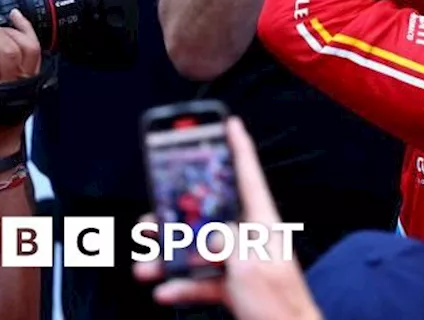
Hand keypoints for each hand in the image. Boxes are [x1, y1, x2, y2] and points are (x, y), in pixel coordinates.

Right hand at [134, 117, 320, 319]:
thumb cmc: (279, 306)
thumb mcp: (248, 266)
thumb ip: (223, 241)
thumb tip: (203, 233)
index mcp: (263, 224)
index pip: (249, 176)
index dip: (239, 148)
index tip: (229, 123)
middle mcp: (251, 239)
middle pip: (210, 215)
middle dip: (176, 216)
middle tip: (149, 216)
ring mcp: (241, 264)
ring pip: (198, 250)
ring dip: (168, 258)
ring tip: (144, 264)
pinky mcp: (234, 289)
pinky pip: (201, 282)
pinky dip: (181, 287)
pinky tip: (164, 292)